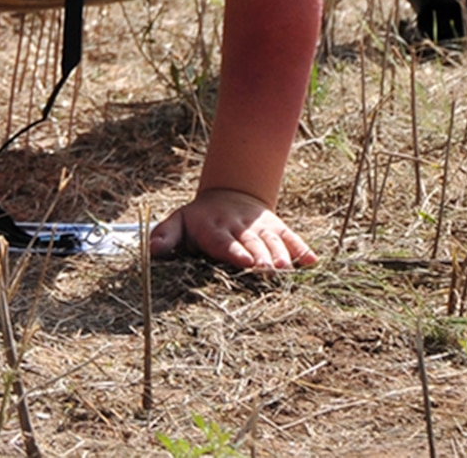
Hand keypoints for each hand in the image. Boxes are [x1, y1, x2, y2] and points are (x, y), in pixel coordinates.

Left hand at [149, 188, 317, 271]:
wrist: (227, 196)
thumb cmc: (198, 220)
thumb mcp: (177, 223)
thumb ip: (165, 236)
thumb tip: (153, 249)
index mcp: (213, 228)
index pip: (223, 241)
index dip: (234, 251)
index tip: (244, 261)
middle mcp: (239, 227)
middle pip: (251, 243)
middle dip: (260, 256)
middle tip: (269, 270)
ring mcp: (260, 227)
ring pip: (272, 241)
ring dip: (281, 254)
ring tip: (286, 270)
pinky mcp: (277, 227)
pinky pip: (291, 237)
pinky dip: (301, 248)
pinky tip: (312, 261)